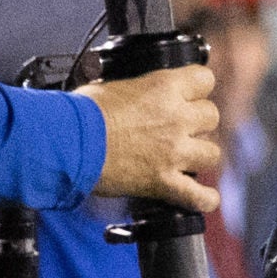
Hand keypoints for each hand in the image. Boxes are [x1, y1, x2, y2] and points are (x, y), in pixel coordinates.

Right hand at [78, 66, 221, 212]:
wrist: (64, 145)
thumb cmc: (79, 114)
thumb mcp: (112, 86)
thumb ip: (138, 89)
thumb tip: (136, 90)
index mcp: (164, 87)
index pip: (204, 79)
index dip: (195, 88)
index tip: (186, 95)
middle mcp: (176, 118)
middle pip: (211, 116)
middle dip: (196, 123)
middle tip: (177, 129)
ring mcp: (173, 152)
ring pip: (212, 153)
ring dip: (199, 156)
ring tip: (184, 157)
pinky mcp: (162, 181)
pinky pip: (197, 195)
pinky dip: (202, 198)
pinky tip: (203, 197)